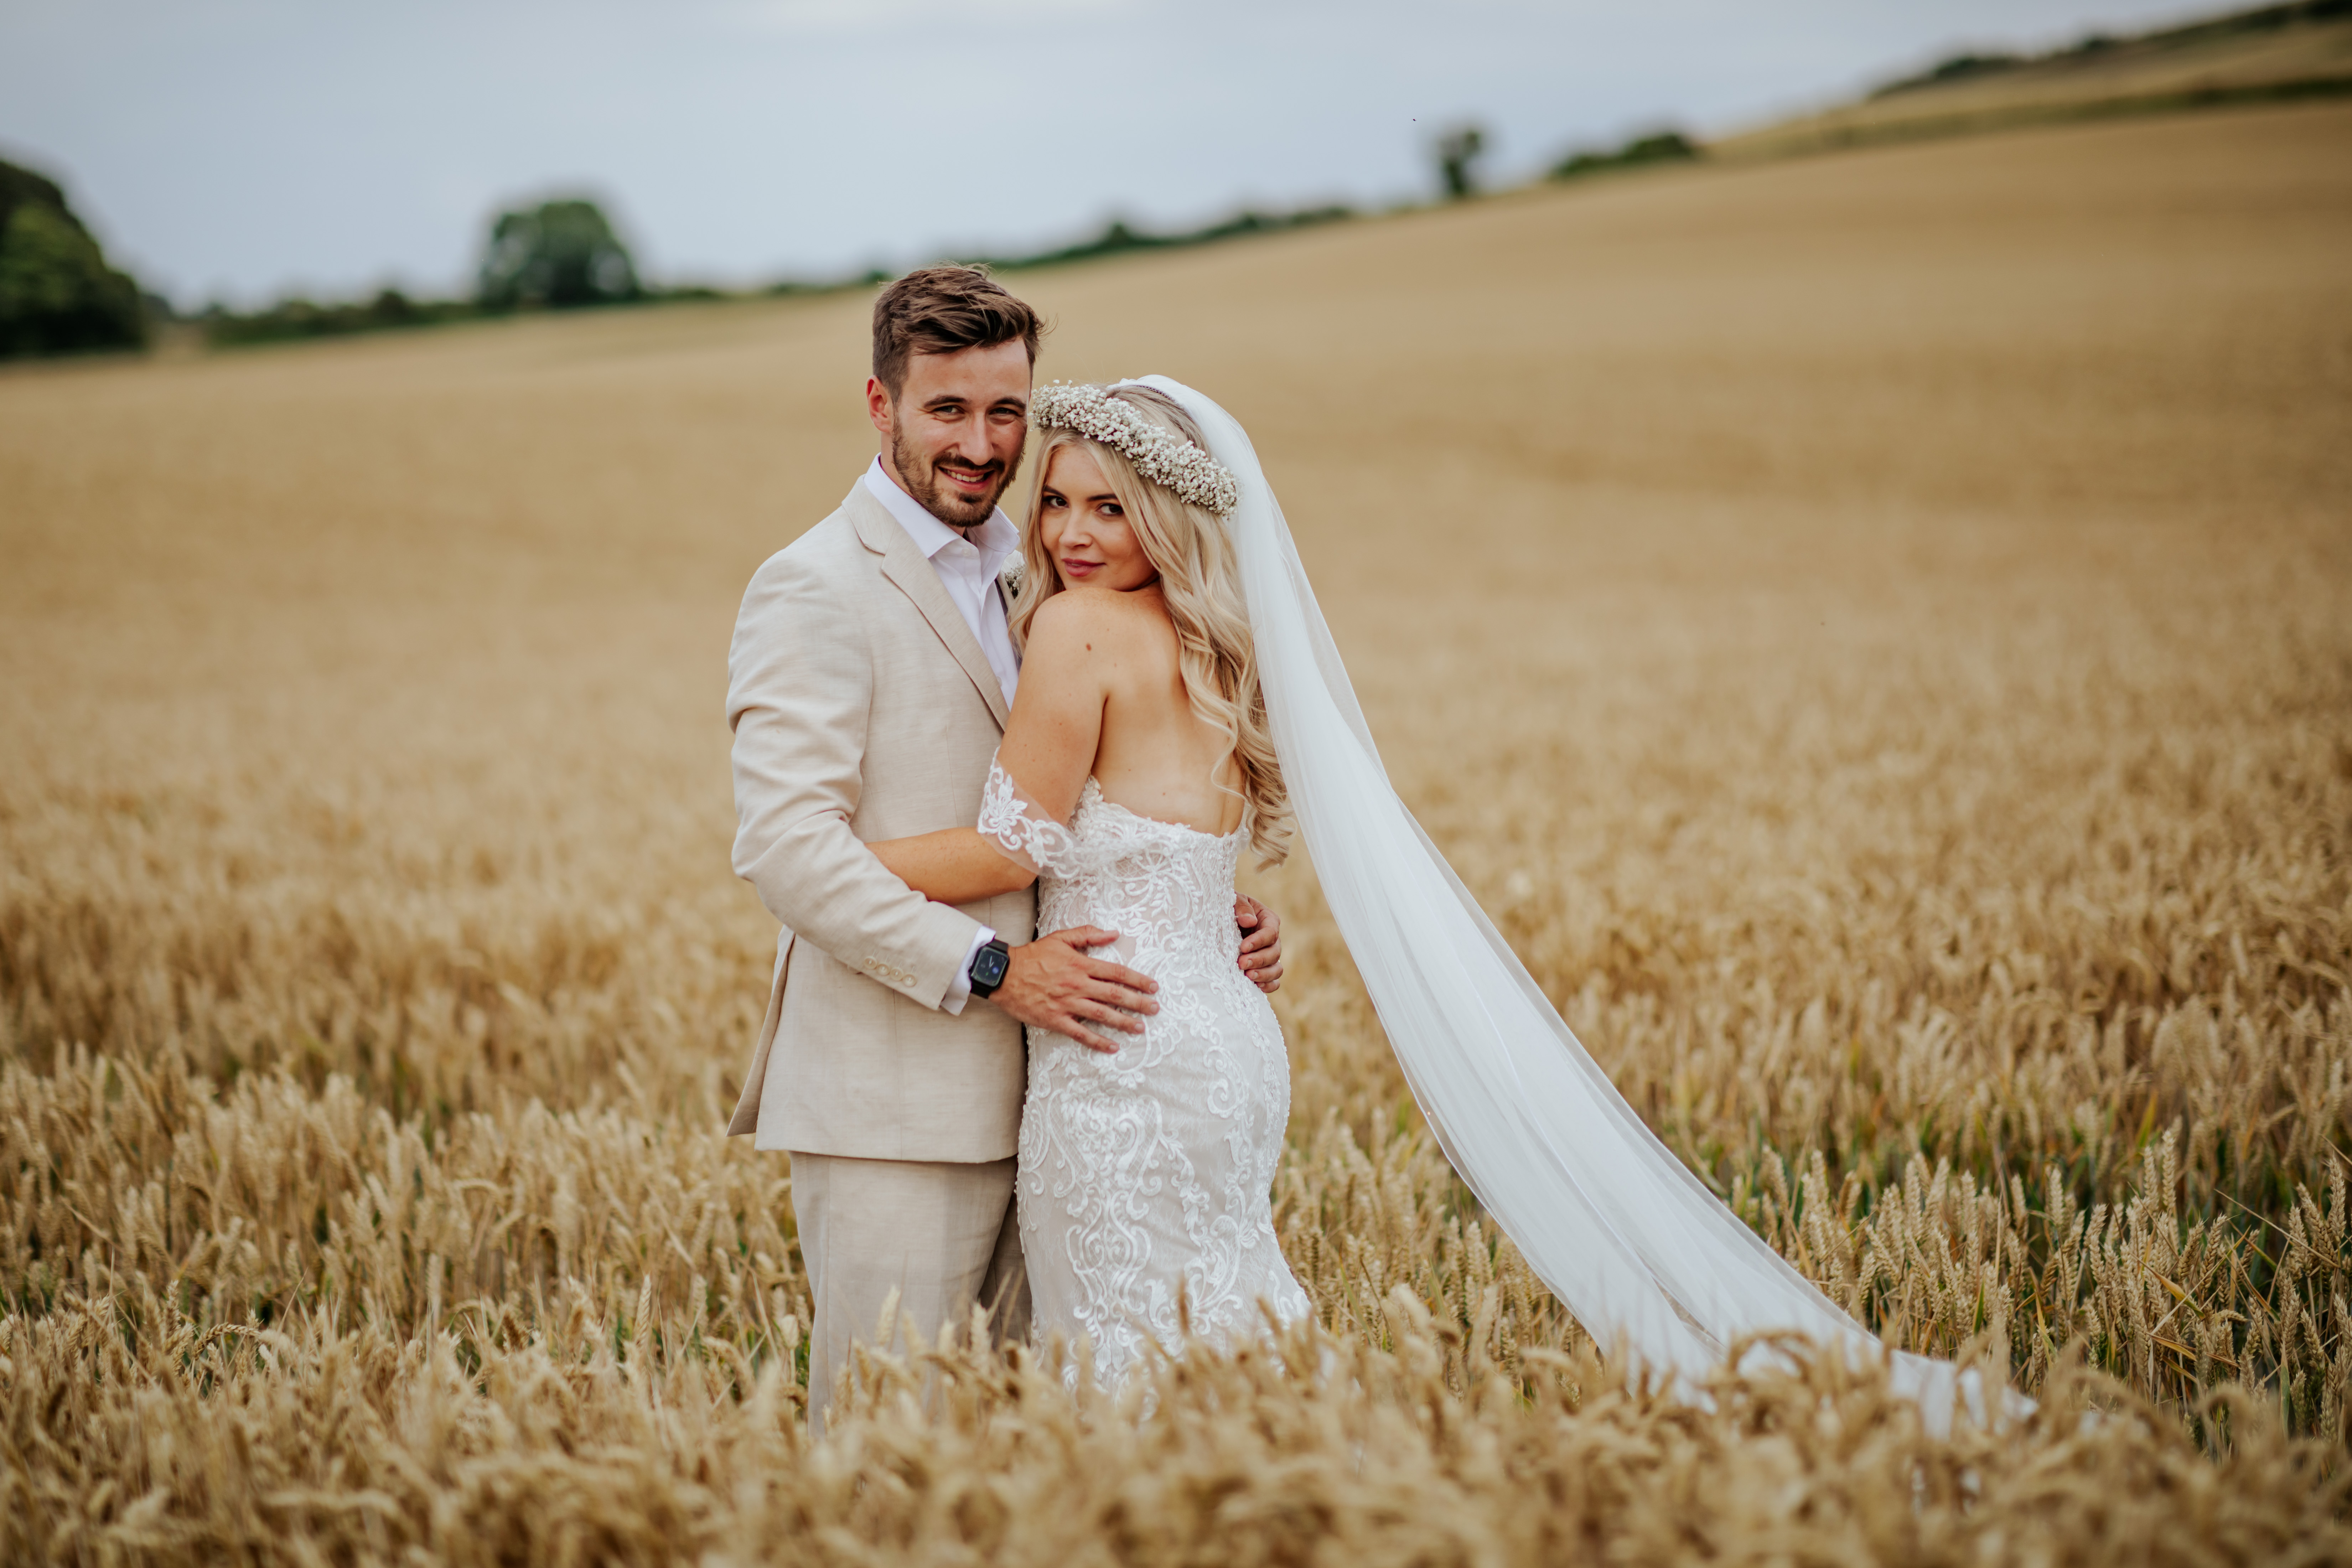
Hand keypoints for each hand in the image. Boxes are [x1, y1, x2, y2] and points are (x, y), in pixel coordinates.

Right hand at [989, 926, 1158, 1052]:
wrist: (1004, 974)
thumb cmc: (1033, 955)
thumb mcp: (1061, 938)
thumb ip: (1088, 934)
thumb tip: (1114, 933)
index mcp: (1080, 965)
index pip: (1116, 973)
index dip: (1137, 980)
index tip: (1153, 986)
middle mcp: (1077, 985)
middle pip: (1114, 995)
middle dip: (1138, 1002)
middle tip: (1155, 1008)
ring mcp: (1067, 1004)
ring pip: (1101, 1015)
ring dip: (1124, 1022)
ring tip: (1141, 1028)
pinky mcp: (1055, 1020)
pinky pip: (1080, 1033)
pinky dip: (1098, 1041)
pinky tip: (1113, 1047)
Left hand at [1235, 895, 1282, 992]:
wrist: (1218, 920)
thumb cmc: (1227, 907)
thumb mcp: (1232, 900)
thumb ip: (1241, 907)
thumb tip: (1250, 921)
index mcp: (1268, 920)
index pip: (1270, 932)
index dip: (1259, 941)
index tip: (1243, 947)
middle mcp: (1272, 940)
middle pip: (1274, 953)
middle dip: (1259, 960)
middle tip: (1241, 964)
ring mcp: (1269, 956)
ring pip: (1277, 969)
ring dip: (1264, 975)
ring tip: (1247, 976)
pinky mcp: (1263, 969)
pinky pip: (1274, 981)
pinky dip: (1268, 985)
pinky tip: (1255, 986)